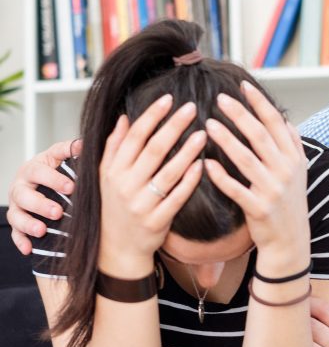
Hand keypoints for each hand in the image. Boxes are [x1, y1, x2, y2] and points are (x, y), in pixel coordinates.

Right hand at [7, 138, 81, 254]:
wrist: (41, 182)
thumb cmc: (55, 170)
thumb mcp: (62, 158)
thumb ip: (70, 151)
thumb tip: (84, 144)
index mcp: (34, 167)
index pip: (41, 170)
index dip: (54, 179)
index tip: (72, 187)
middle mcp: (22, 185)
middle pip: (25, 194)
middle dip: (41, 204)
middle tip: (58, 212)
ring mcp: (17, 204)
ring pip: (17, 214)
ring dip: (29, 223)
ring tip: (42, 230)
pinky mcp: (17, 221)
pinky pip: (15, 232)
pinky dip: (21, 241)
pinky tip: (29, 249)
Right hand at [98, 94, 204, 276]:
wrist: (117, 248)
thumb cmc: (114, 206)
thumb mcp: (106, 176)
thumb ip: (114, 146)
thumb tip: (124, 117)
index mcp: (113, 170)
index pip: (134, 137)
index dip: (152, 116)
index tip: (169, 99)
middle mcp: (125, 185)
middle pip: (153, 150)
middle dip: (173, 126)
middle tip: (192, 108)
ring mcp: (141, 204)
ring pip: (168, 172)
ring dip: (187, 151)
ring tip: (204, 133)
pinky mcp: (157, 221)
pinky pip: (177, 197)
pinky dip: (190, 181)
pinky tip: (202, 165)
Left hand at [204, 80, 309, 275]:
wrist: (290, 241)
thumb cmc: (289, 203)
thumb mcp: (299, 172)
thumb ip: (293, 145)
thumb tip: (286, 120)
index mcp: (294, 158)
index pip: (276, 124)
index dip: (259, 103)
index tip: (243, 86)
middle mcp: (285, 171)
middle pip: (259, 136)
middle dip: (239, 115)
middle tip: (219, 99)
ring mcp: (273, 190)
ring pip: (246, 159)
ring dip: (226, 140)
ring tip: (208, 125)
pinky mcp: (258, 209)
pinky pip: (236, 189)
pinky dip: (221, 176)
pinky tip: (206, 164)